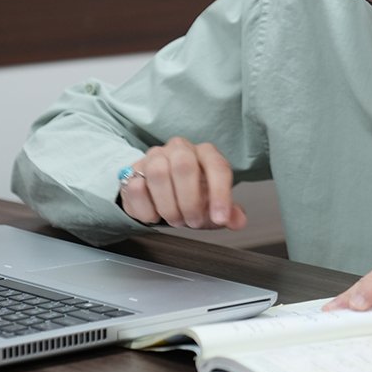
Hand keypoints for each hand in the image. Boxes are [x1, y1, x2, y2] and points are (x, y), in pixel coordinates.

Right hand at [118, 136, 246, 230]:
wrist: (158, 193)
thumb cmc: (190, 196)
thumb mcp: (212, 206)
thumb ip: (228, 213)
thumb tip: (238, 221)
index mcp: (206, 153)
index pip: (217, 167)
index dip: (220, 195)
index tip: (219, 218)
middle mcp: (180, 148)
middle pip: (184, 165)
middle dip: (189, 201)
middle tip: (191, 222)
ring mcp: (154, 156)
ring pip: (157, 174)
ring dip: (168, 205)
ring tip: (174, 219)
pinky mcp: (132, 169)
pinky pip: (135, 187)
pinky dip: (147, 210)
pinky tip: (154, 216)